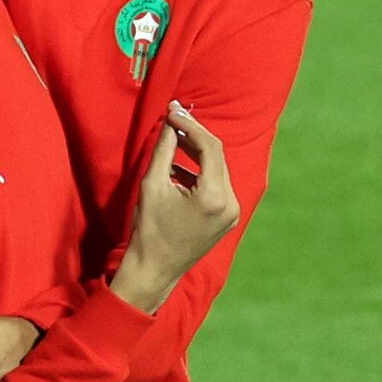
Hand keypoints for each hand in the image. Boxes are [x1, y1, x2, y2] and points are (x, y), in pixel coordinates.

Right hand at [112, 101, 239, 313]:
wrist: (154, 269)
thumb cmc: (149, 228)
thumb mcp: (152, 184)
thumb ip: (164, 148)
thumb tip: (171, 120)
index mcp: (214, 196)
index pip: (209, 146)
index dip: (190, 125)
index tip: (171, 112)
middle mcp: (230, 203)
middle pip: (216, 155)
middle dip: (194, 136)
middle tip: (172, 120)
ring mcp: (232, 213)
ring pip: (217, 169)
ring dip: (196, 153)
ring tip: (171, 142)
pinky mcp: (227, 219)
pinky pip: (216, 185)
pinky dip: (198, 173)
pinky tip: (176, 170)